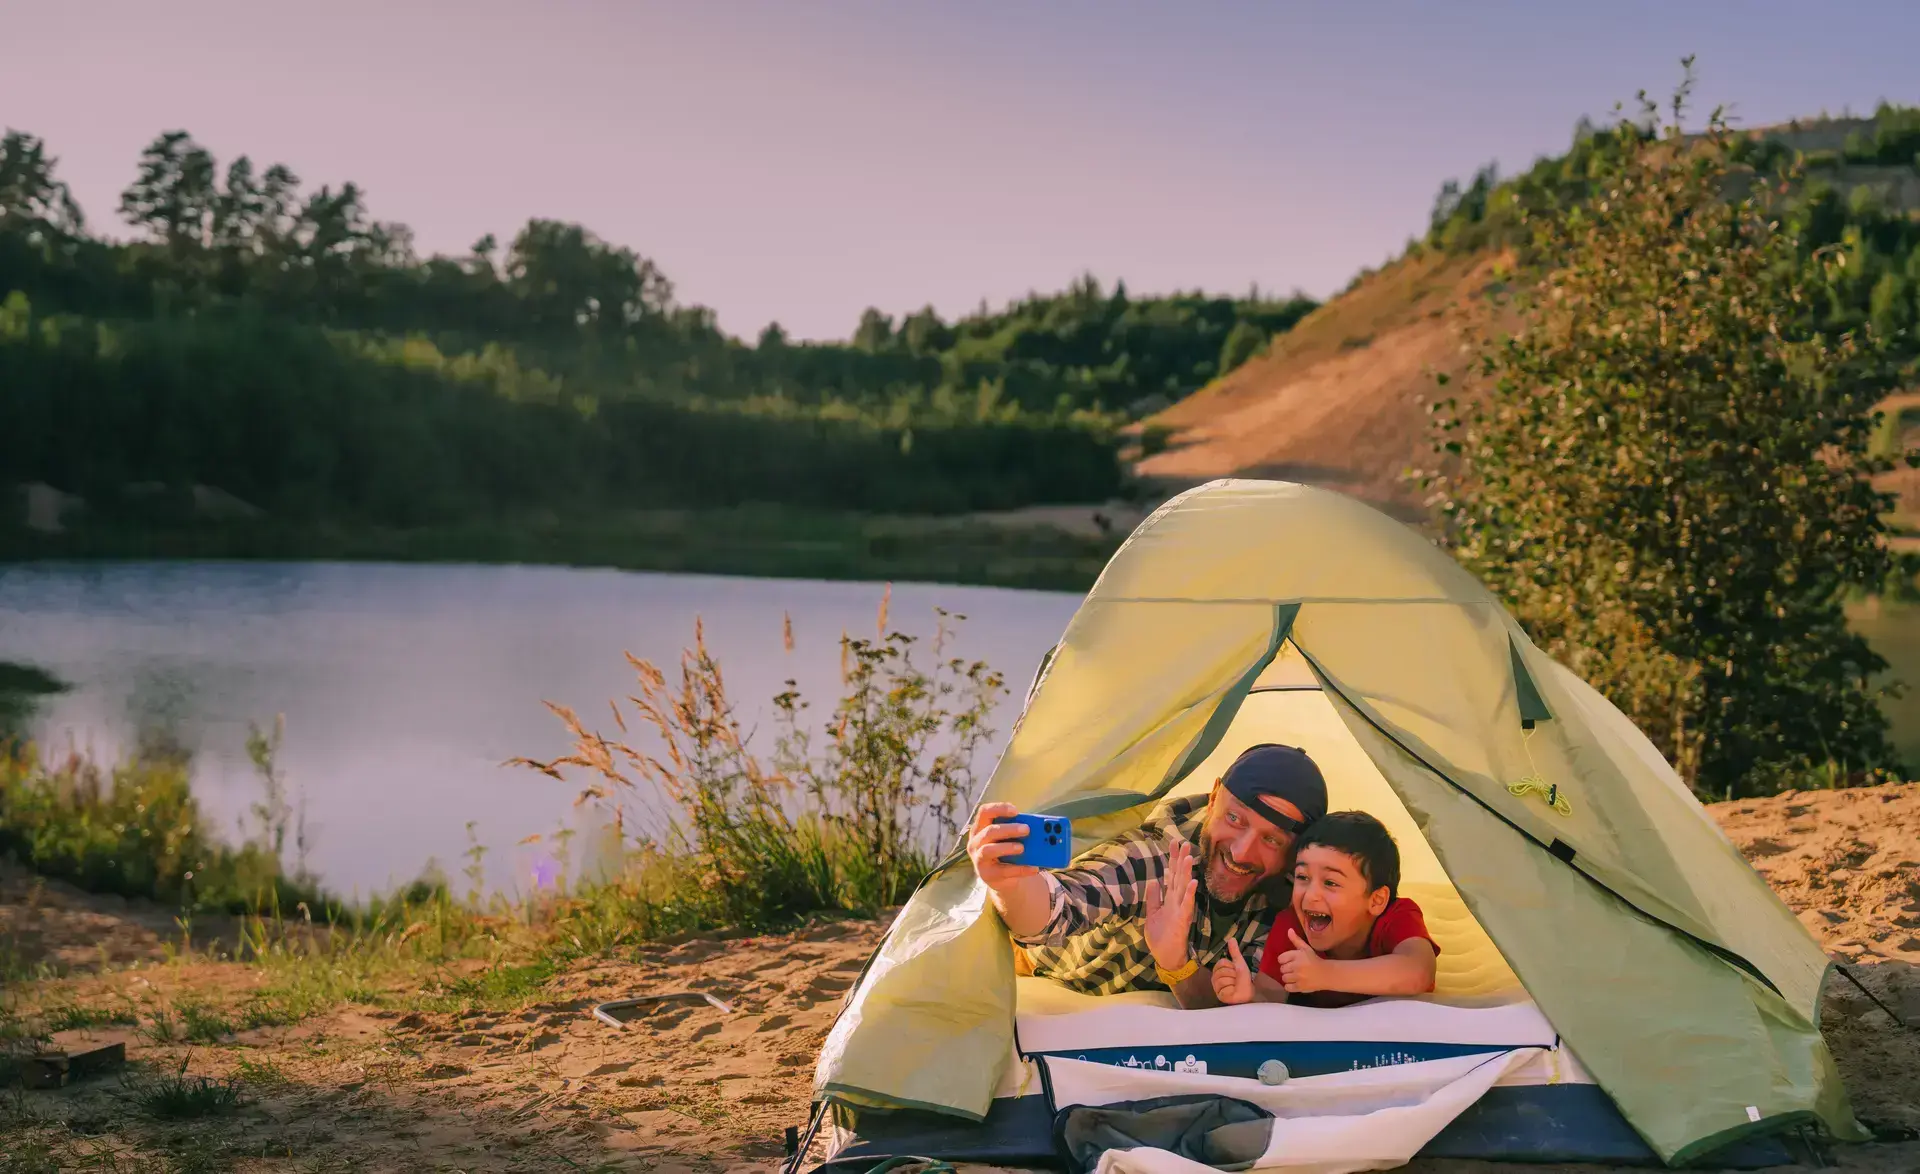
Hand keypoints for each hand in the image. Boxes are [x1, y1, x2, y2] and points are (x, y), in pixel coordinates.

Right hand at [966, 802, 1037, 889]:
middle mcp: (976, 842)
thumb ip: (1017, 831)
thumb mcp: (1009, 838)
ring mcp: (979, 859)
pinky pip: (1003, 871)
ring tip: (1022, 848)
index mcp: (981, 827)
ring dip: (1007, 847)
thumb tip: (1037, 828)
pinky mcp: (987, 875)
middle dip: (1008, 829)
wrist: (1002, 878)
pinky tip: (1034, 868)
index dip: (999, 809)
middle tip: (1026, 829)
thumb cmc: (1006, 851)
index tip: (1015, 811)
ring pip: (989, 850)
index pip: (984, 812)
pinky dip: (1020, 869)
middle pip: (989, 831)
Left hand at [1144, 838, 1197, 971]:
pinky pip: (1187, 905)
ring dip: (1186, 872)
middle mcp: (1177, 901)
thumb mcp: (1153, 914)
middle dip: (1181, 860)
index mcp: (1169, 899)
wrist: (1166, 957)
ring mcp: (1181, 909)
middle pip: (1179, 876)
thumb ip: (1154, 897)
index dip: (1172, 859)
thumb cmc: (1160, 937)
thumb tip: (1154, 880)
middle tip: (1184, 843)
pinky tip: (1192, 882)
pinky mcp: (1183, 920)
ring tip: (1188, 857)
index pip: (1171, 875)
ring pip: (1184, 887)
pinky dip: (1189, 894)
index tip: (1174, 843)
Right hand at [1212, 937, 1254, 1004]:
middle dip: (1232, 974)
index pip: (1221, 962)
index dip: (1231, 966)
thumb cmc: (1244, 978)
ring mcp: (1216, 986)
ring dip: (1232, 982)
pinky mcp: (1218, 994)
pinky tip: (1233, 992)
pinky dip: (1230, 989)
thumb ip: (1234, 952)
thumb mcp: (1240, 963)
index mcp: (1220, 969)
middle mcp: (1216, 977)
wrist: (1248, 993)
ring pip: (1221, 979)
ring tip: (1236, 986)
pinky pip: (1222, 988)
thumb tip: (1231, 938)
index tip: (1236, 970)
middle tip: (1237, 979)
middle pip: (1221, 970)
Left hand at [1273, 928, 1329, 993]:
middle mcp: (1296, 966)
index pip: (1281, 958)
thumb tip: (1289, 930)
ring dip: (1288, 978)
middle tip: (1294, 969)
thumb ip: (1296, 940)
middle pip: (1282, 969)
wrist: (1327, 974)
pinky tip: (1295, 983)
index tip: (1290, 961)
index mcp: (1297, 955)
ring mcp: (1298, 977)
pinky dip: (1290, 986)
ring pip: (1284, 978)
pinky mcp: (1300, 987)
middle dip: (1287, 969)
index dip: (1284, 960)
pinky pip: (1287, 987)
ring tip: (1295, 976)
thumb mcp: (1306, 948)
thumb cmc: (1315, 960)